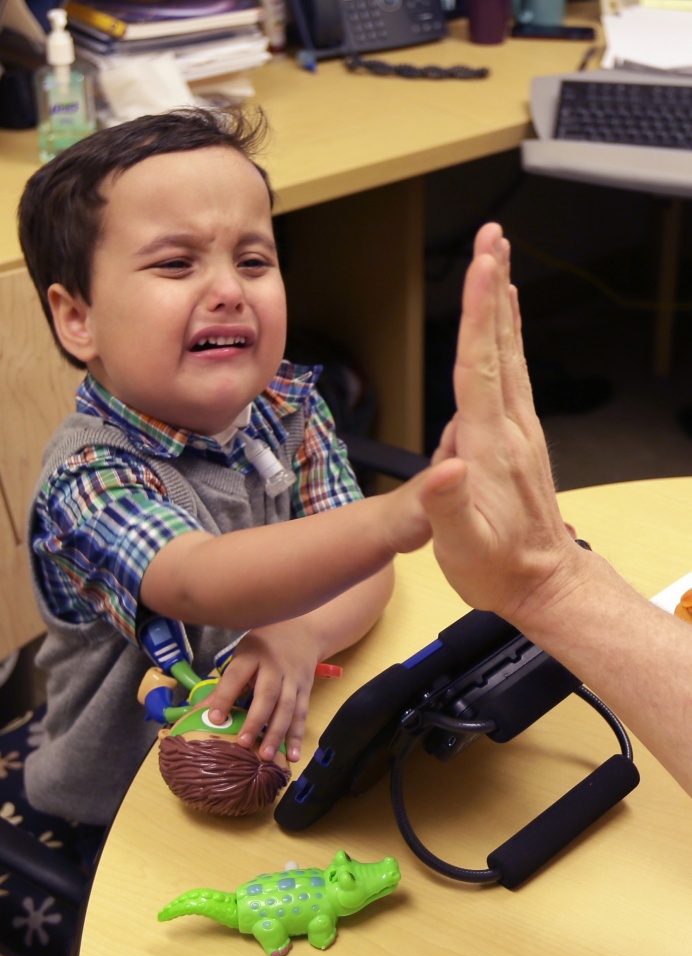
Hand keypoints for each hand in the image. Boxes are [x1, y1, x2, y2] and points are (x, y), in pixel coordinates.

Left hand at [204, 621, 319, 762]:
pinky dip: (297, 736)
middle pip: (267, 694)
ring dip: (277, 733)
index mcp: (252, 655)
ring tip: (266, 757)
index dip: (225, 697)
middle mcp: (275, 667)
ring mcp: (294, 679)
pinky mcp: (306, 690)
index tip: (213, 719)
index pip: (236, 677)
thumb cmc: (263, 646)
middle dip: (255, 720)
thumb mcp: (242, 655)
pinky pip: (302, 714)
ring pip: (287, 708)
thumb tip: (199, 712)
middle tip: (243, 744)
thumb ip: (225, 683)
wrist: (303, 632)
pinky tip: (292, 756)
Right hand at [421, 223, 578, 623]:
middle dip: (496, 289)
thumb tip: (443, 466)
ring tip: (498, 264)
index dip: (480, 315)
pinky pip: (514, 375)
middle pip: (501, 346)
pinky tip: (505, 327)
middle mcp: (511, 429)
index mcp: (489, 447)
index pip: (481, 368)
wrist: (545, 584)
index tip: (483, 266)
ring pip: (510, 355)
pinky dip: (507, 340)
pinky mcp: (521, 439)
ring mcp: (520, 431)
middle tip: (495, 239)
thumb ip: (447, 507)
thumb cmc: (499, 568)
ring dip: (504, 305)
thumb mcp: (463, 549)